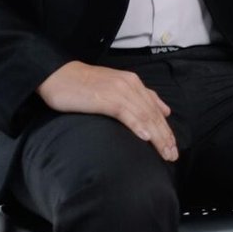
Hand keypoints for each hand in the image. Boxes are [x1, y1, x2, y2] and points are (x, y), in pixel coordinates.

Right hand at [35, 61, 177, 161]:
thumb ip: (135, 97)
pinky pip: (126, 113)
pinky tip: (145, 138)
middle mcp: (131, 85)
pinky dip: (137, 126)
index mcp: (133, 83)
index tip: (173, 147)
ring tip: (165, 153)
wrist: (59, 75)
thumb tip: (160, 110)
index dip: (166, 129)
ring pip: (144, 116)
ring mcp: (119, 91)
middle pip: (153, 115)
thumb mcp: (114, 88)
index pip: (155, 109)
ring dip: (157, 137)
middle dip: (166, 137)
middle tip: (173, 156)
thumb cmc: (83, 85)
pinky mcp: (106, 98)